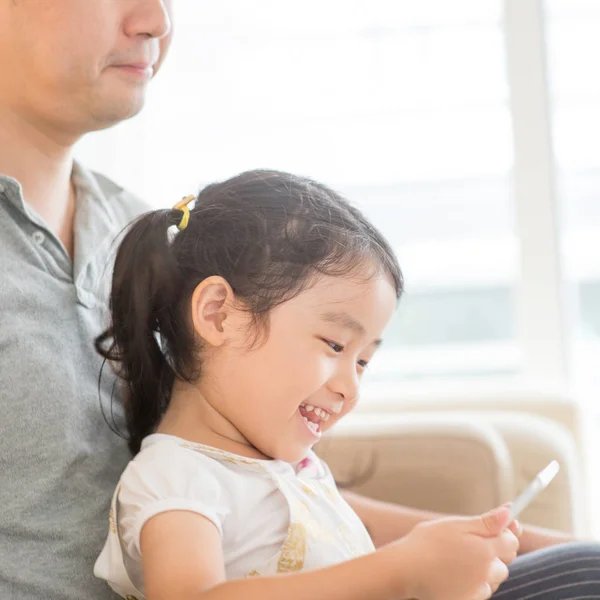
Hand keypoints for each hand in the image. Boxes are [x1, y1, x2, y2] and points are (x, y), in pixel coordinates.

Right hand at [392, 506, 519, 599]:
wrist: (405, 570)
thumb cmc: (427, 543)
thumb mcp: (455, 525)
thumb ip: (485, 522)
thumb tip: (508, 512)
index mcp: (485, 551)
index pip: (511, 542)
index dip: (506, 532)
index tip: (498, 526)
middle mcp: (486, 574)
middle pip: (504, 561)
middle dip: (493, 551)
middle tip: (470, 541)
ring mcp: (478, 591)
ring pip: (493, 578)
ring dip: (484, 568)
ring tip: (458, 558)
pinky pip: (480, 591)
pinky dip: (474, 583)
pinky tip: (455, 573)